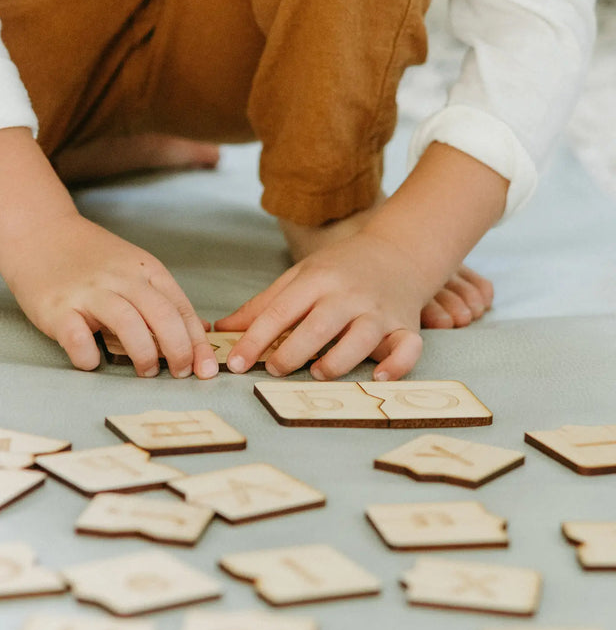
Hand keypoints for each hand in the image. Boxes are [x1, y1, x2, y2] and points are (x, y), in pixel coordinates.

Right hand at [0, 213, 218, 378]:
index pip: (180, 308)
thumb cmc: (88, 257)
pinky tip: (93, 361)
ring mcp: (88, 292)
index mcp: (144, 269)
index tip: (205, 368)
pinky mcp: (57, 308)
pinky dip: (89, 356)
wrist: (39, 231)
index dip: (197, 342)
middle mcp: (120, 278)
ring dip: (144, 354)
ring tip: (146, 371)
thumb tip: (195, 332)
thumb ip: (158, 296)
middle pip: (162, 315)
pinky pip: (78, 338)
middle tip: (180, 373)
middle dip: (179, 350)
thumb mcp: (131, 267)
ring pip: (128, 324)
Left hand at [216, 230, 432, 380]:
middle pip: (318, 326)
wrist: (398, 251)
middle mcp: (347, 296)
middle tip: (274, 370)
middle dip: (292, 352)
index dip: (254, 340)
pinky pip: (408, 348)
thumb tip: (221, 330)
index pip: (280, 311)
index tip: (235, 364)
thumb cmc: (340, 269)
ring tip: (319, 372)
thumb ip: (262, 306)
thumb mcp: (298, 278)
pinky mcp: (406, 327)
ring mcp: (379, 312)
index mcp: (316, 281)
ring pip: (361, 339)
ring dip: (338, 361)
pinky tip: (379, 378)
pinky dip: (398, 365)